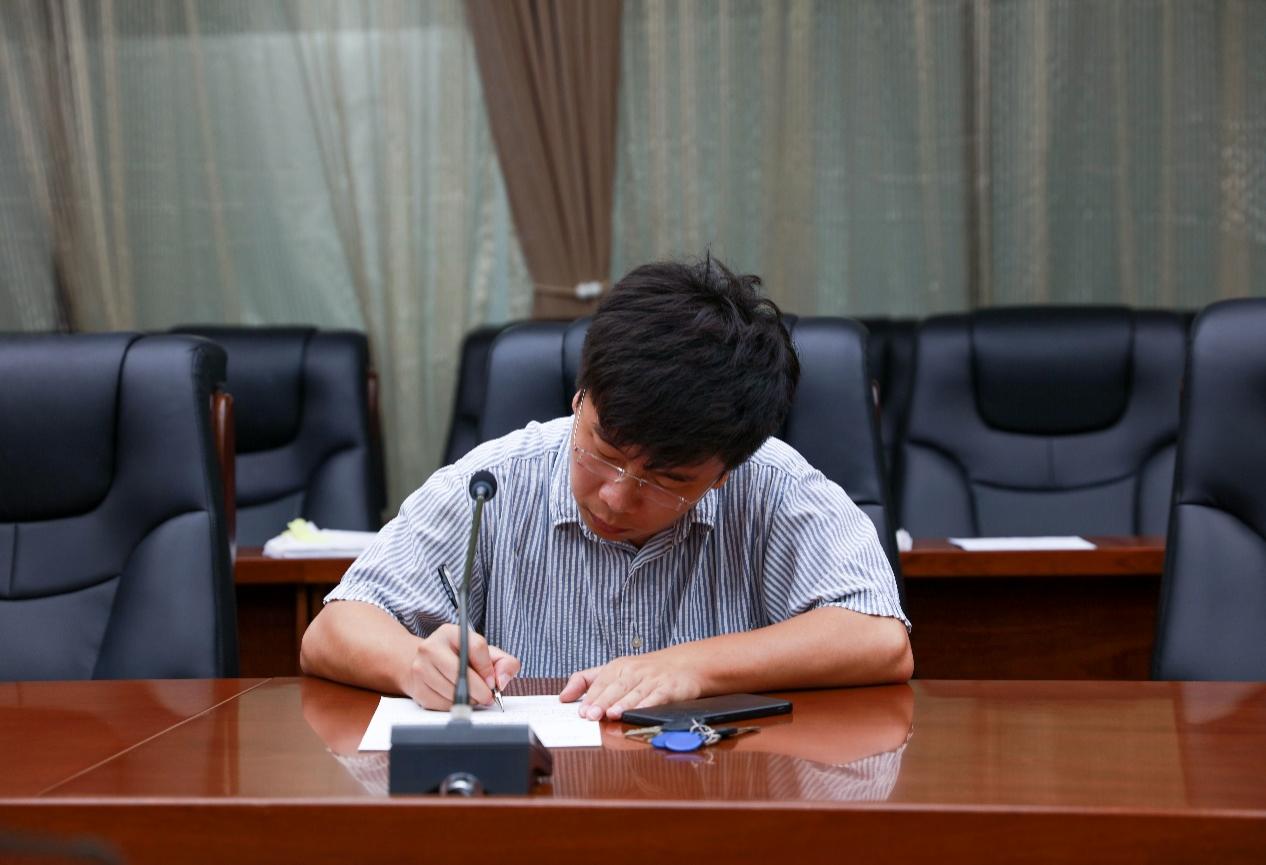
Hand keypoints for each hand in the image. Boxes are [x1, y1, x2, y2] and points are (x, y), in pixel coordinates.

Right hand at [404, 623, 519, 709]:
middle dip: (479, 690)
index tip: (492, 681)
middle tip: (487, 696)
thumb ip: (504, 663)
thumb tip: (501, 681)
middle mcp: (431, 647)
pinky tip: (456, 699)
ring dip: (468, 700)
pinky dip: (454, 706)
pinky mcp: (417, 688)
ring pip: (452, 691)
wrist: (426, 665)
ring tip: (472, 696)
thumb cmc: (460, 659)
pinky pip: (442, 704)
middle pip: (461, 673)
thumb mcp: (485, 654)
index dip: (488, 668)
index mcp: (450, 633)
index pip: (476, 647)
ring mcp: (420, 668)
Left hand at [559, 649, 703, 720]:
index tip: (581, 711)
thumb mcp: (614, 670)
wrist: (684, 664)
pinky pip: (657, 697)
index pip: (601, 682)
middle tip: (591, 715)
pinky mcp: (670, 688)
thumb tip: (563, 697)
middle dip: (603, 701)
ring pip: (635, 693)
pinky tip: (639, 713)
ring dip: (623, 704)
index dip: (591, 697)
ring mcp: (652, 679)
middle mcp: (634, 671)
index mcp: (618, 667)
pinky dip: (648, 705)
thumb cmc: (645, 671)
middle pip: (616, 687)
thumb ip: (586, 681)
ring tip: (611, 715)